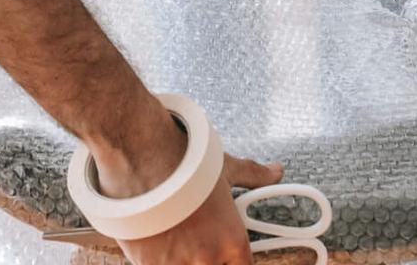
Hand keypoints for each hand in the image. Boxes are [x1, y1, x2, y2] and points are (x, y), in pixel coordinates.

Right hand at [115, 154, 285, 264]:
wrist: (141, 161)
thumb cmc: (183, 164)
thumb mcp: (226, 168)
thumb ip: (254, 176)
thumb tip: (275, 171)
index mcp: (233, 242)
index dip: (232, 261)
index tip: (223, 256)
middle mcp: (209, 259)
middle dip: (206, 259)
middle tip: (194, 243)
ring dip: (181, 259)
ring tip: (172, 239)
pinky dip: (159, 259)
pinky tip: (154, 243)